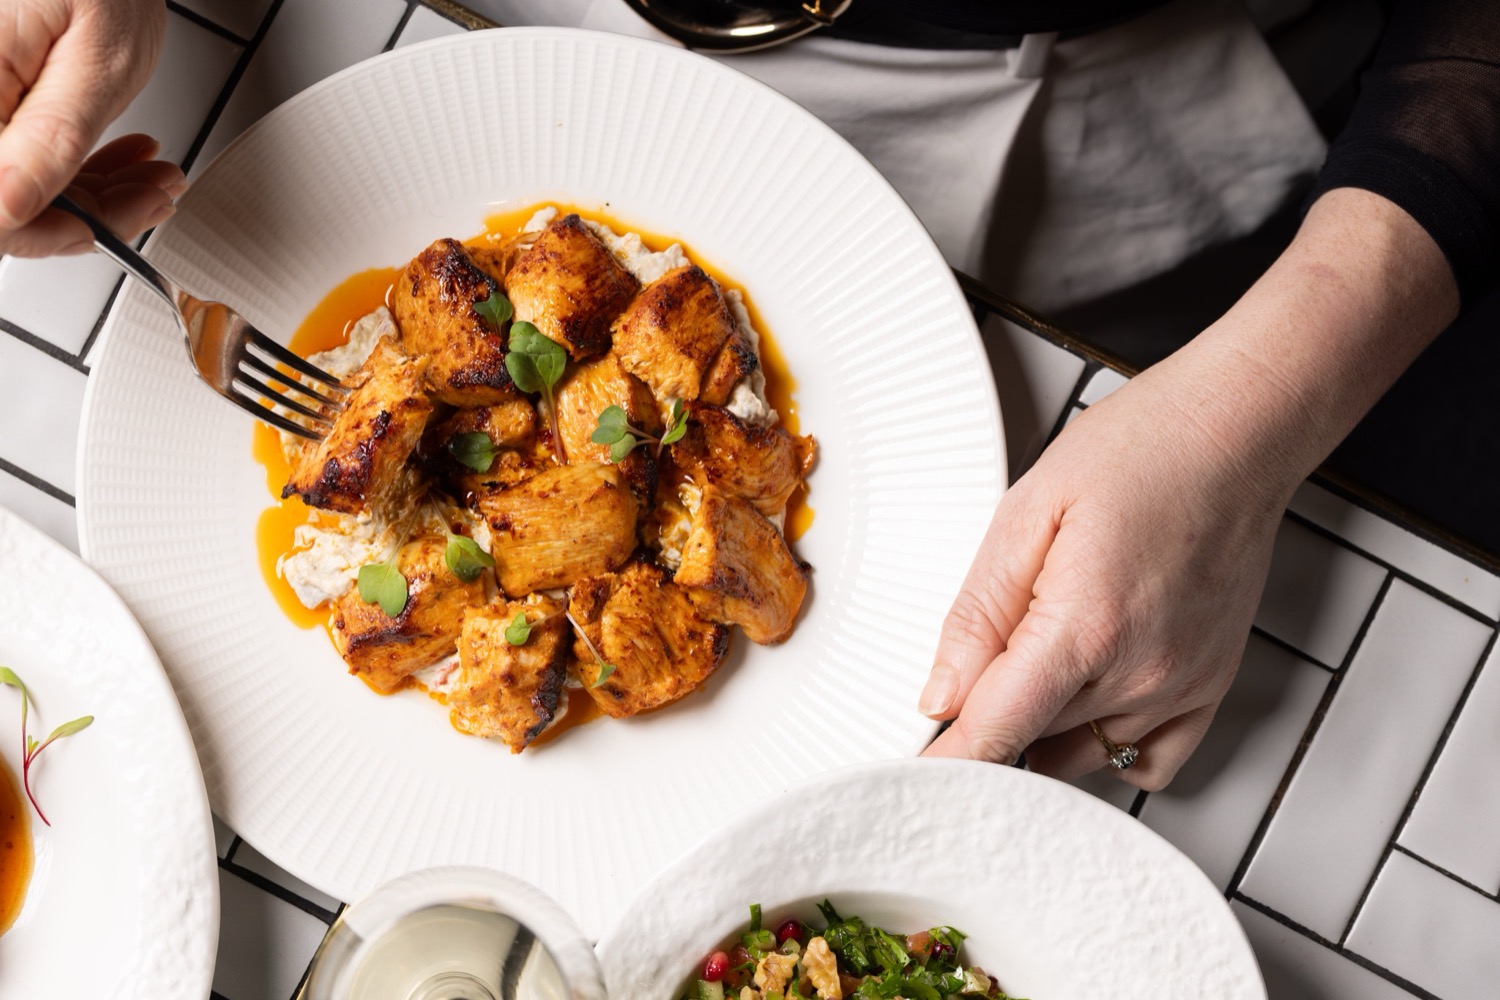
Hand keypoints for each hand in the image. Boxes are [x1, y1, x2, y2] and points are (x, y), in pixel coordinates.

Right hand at [0, 0, 177, 255]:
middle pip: (2, 201)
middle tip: (152, 197)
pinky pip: (18, 155)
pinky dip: (73, 169)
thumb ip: (53, 137)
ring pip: (13, 186)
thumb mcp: (99, 60)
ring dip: (88, 195)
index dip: (47, 234)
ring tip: (151, 179)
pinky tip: (120, 164)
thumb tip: (11, 208)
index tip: (109, 228)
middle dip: (84, 213)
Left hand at [918, 364, 1287, 789]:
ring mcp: (1181, 687)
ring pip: (1078, 754)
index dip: (945, 762)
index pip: (995, 732)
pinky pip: (1146, 764)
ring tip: (1038, 655)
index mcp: (1085, 627)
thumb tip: (941, 696)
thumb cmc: (1139, 451)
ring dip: (1041, 728)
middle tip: (978, 656)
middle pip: (1029, 742)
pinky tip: (1084, 698)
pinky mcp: (1209, 688)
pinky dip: (1103, 745)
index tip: (914, 775)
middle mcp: (1141, 673)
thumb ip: (979, 613)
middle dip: (988, 714)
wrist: (1234, 433)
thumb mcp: (1027, 512)